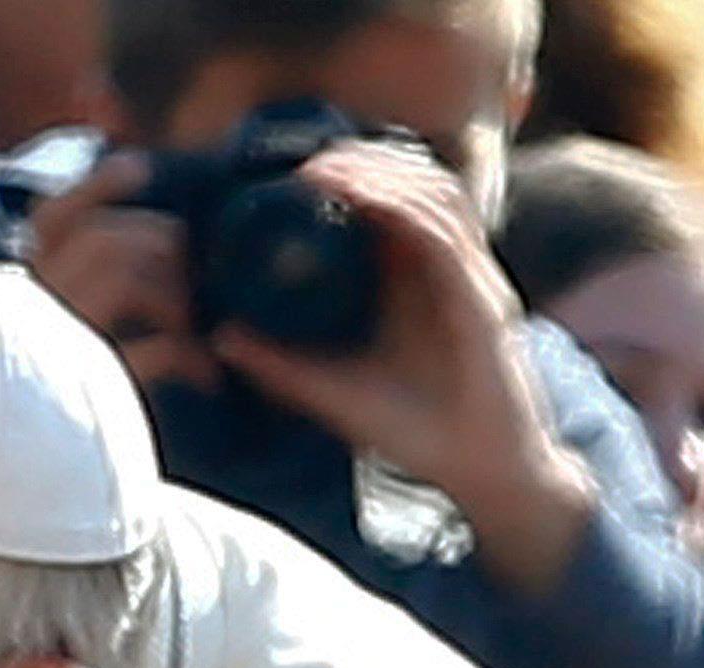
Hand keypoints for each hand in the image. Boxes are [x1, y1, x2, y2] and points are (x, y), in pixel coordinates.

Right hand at [26, 150, 216, 394]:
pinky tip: (205, 374)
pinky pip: (156, 350)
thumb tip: (125, 214)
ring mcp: (60, 351)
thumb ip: (81, 284)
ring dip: (175, 296)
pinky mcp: (94, 393)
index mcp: (22, 297)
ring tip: (189, 328)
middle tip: (186, 289)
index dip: (97, 187)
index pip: (52, 219)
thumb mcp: (65, 333)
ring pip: (126, 275)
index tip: (138, 170)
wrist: (41, 499)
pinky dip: (191, 356)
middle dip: (162, 249)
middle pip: (106, 238)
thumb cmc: (65, 407)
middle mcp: (31, 316)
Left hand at [210, 145, 593, 596]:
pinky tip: (366, 199)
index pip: (393, 203)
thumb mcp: (332, 392)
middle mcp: (450, 269)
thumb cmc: (414, 432)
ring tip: (324, 171)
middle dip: (363, 162)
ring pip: (434, 197)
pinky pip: (446, 238)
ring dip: (381, 174)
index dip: (351, 177)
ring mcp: (471, 279)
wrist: (480, 473)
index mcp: (419, 280)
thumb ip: (282, 364)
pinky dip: (406, 210)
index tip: (292, 175)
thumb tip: (220, 336)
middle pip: (415, 185)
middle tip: (304, 160)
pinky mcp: (484, 300)